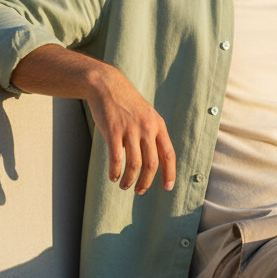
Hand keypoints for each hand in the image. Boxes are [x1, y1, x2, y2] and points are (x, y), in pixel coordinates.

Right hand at [87, 68, 176, 193]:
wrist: (106, 85)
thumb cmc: (127, 103)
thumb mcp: (147, 116)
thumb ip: (152, 135)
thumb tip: (155, 160)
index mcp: (158, 126)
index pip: (169, 155)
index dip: (170, 173)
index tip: (167, 187)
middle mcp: (147, 129)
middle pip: (152, 164)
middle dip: (146, 182)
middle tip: (140, 191)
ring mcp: (130, 130)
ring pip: (135, 164)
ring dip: (130, 180)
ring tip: (124, 186)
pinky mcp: (113, 131)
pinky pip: (116, 158)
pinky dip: (115, 171)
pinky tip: (113, 177)